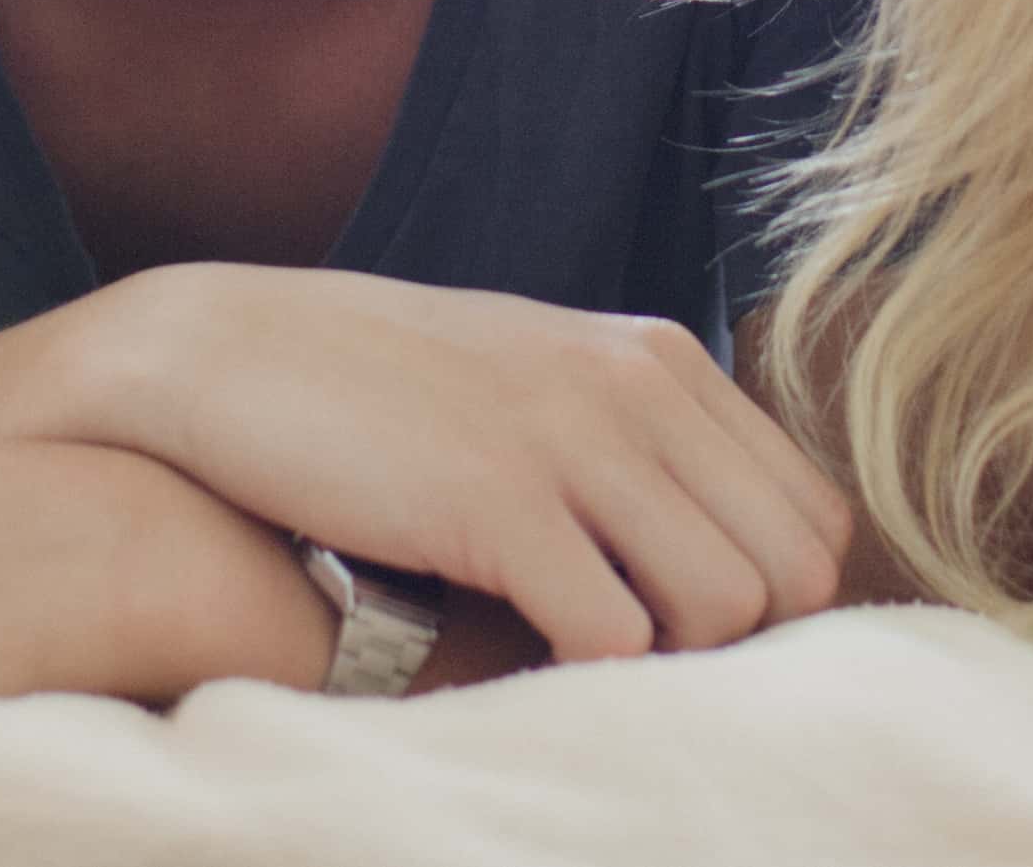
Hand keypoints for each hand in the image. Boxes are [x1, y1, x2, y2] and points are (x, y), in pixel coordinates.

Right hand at [0, 267, 850, 663]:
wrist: (220, 356)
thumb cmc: (373, 391)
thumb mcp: (531, 380)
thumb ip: (627, 440)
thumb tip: (717, 562)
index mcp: (656, 356)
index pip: (812, 510)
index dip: (776, 599)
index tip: (695, 638)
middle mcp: (634, 384)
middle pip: (795, 566)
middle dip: (744, 646)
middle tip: (653, 674)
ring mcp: (570, 437)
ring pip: (728, 602)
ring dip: (676, 665)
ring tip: (593, 672)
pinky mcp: (496, 501)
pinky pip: (617, 631)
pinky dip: (594, 677)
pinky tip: (531, 667)